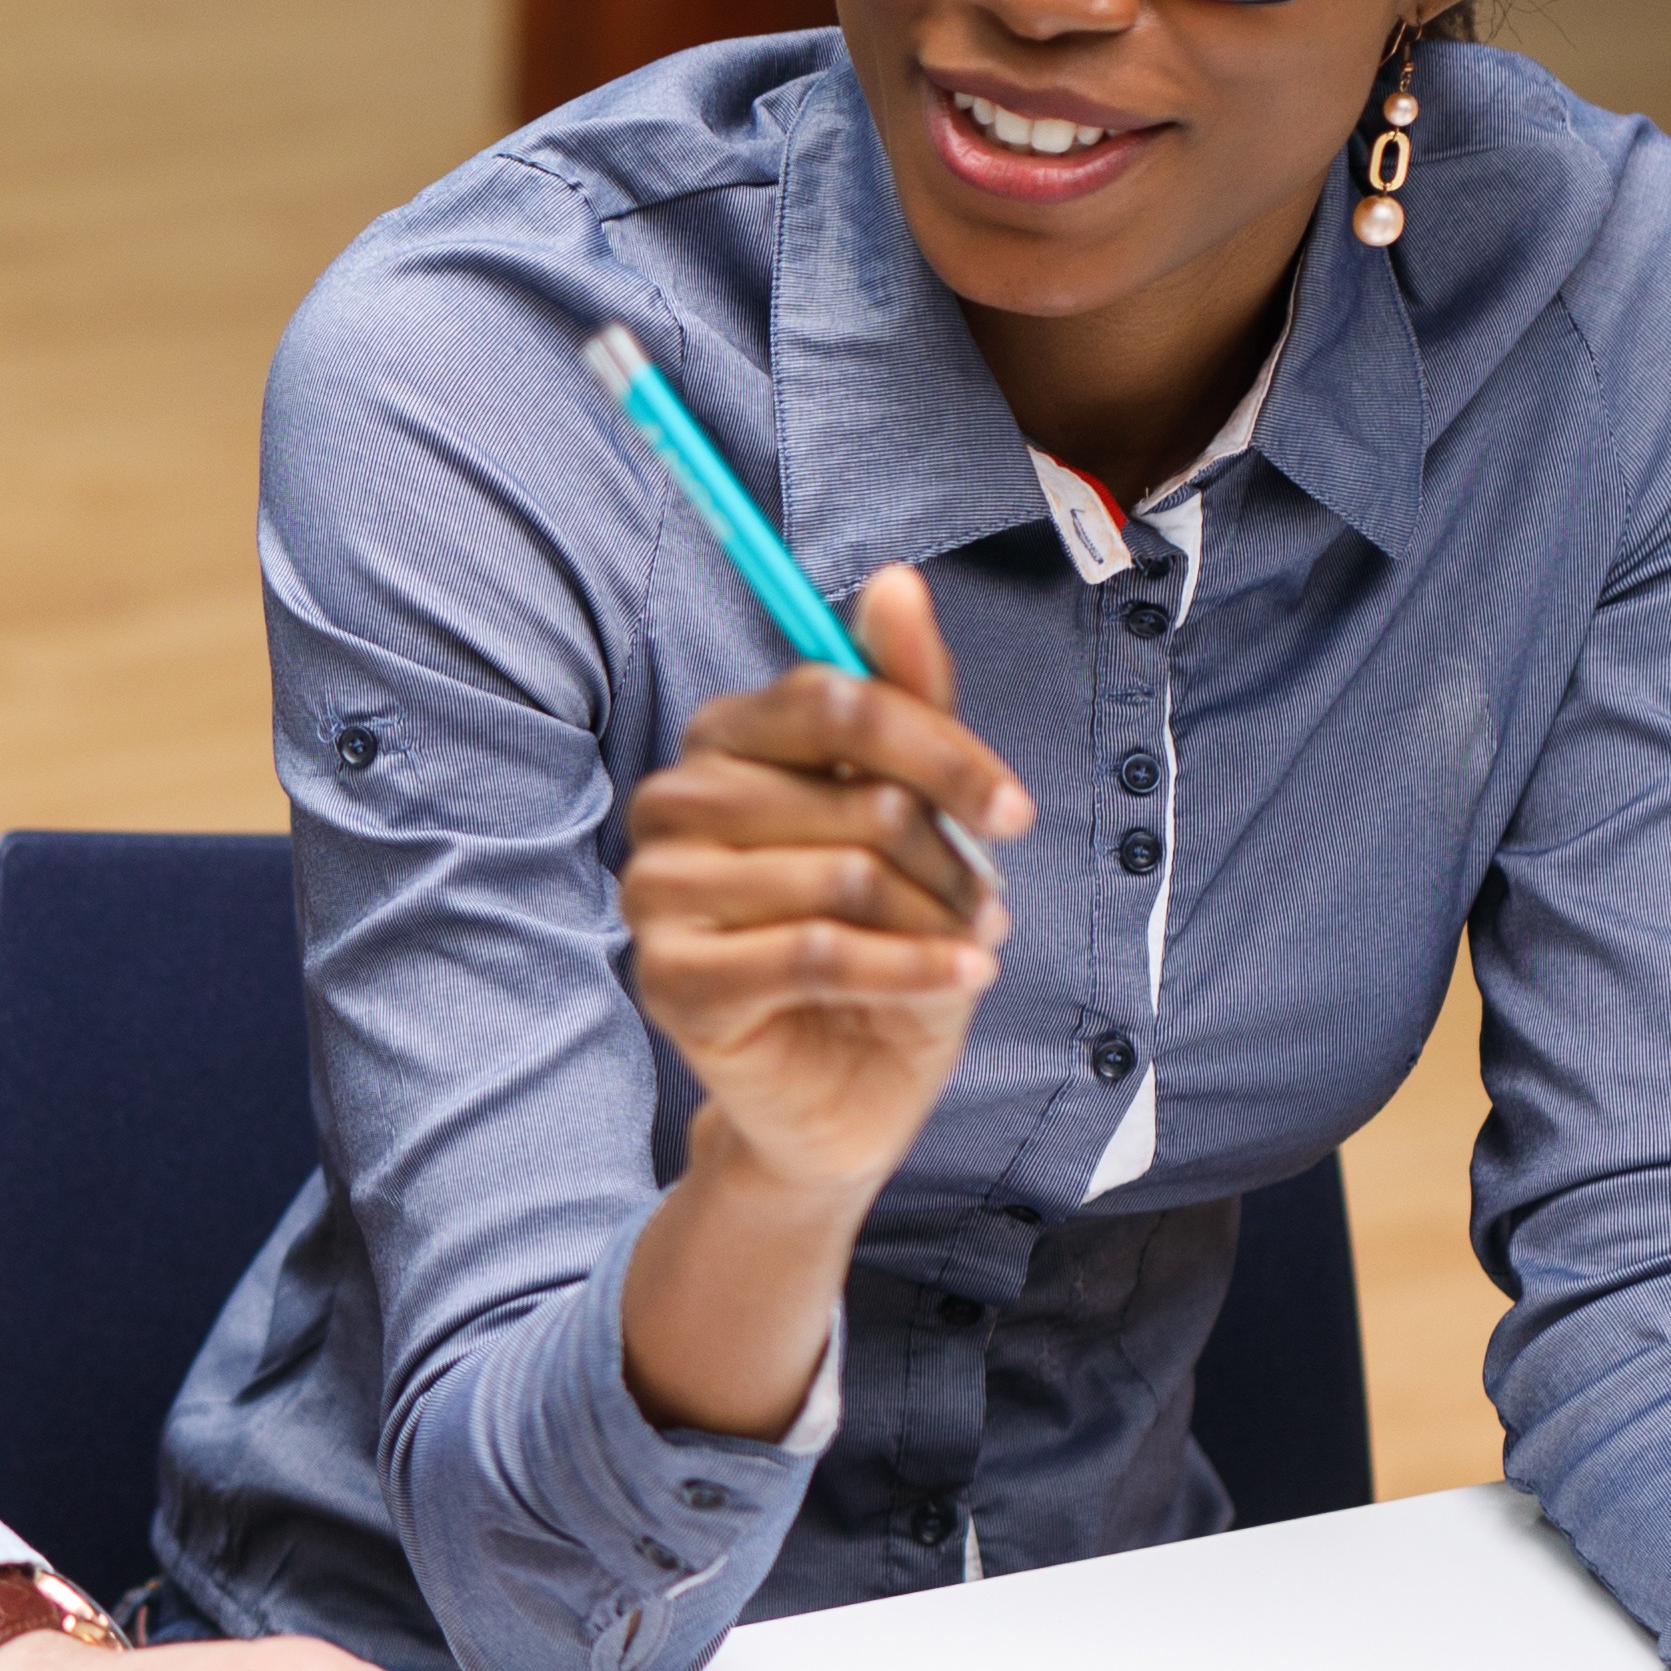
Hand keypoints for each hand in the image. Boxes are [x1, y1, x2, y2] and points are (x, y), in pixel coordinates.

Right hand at [618, 565, 1024, 1201]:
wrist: (848, 1090)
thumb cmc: (884, 941)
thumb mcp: (916, 819)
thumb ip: (905, 703)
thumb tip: (895, 580)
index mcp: (725, 740)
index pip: (835, 701)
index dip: (941, 750)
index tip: (1013, 813)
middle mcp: (672, 801)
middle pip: (853, 796)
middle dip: (947, 859)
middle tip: (979, 907)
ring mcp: (657, 891)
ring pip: (841, 877)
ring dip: (935, 921)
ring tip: (963, 950)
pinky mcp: (671, 980)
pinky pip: (816, 952)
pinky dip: (913, 968)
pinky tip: (960, 980)